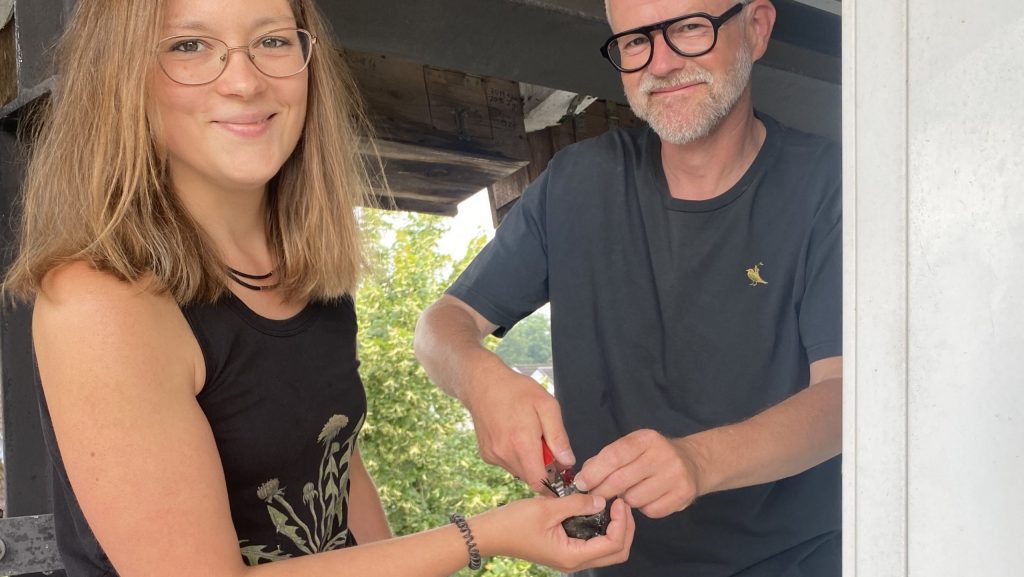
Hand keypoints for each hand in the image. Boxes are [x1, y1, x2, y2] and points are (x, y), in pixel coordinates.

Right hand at [463, 370, 574, 492]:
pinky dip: (515, 456)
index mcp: (522, 444)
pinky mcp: (486, 454)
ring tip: (528, 436)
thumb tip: (567, 461)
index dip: (554, 482)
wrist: (483, 383)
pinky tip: (514, 436)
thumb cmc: (516, 391)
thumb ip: (558, 436)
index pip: (540, 483)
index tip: (560, 470)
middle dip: (543, 467)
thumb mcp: (547, 406)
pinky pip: (507, 464)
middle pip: (531, 477)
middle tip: (546, 444)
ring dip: (529, 461)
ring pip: (519, 471)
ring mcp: (493, 456)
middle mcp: (505, 454)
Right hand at [474, 493, 633, 572]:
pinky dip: (603, 528)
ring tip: (612, 504)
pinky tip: (598, 509)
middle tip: (621, 503)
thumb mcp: (547, 507)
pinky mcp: (566, 549)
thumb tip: (602, 499)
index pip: (613, 544)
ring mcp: (570, 557)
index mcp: (572, 556)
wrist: (490, 533)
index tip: (618, 500)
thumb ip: (577, 504)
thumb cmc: (513, 522)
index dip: (622, 522)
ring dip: (616, 528)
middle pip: (617, 552)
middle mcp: (574, 561)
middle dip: (626, 528)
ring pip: (607, 549)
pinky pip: (594, 543)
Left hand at [574, 429, 703, 518]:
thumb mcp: (631, 448)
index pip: (614, 456)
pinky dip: (643, 509)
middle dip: (602, 491)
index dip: (594, 472)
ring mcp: (676, 474)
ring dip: (625, 500)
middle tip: (594, 497)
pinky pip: (651, 511)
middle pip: (621, 480)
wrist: (692, 462)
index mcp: (646, 438)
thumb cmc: (652, 456)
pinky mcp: (684, 494)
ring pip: (634, 498)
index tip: (581, 484)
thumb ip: (606, 459)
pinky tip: (648, 498)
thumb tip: (582, 478)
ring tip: (630, 492)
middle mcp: (663, 454)